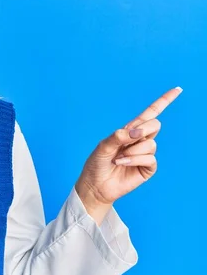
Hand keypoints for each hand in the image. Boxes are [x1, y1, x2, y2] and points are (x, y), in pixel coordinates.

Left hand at [75, 87, 182, 223]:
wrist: (96, 185)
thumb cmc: (97, 163)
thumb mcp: (103, 145)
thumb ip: (119, 136)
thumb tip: (138, 131)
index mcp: (129, 130)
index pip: (150, 113)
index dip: (164, 101)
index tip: (177, 89)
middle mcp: (139, 140)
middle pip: (155, 124)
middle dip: (143, 130)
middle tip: (127, 139)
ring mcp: (145, 154)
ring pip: (151, 143)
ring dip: (133, 150)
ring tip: (118, 158)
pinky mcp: (147, 168)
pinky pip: (150, 158)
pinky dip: (135, 159)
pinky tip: (123, 163)